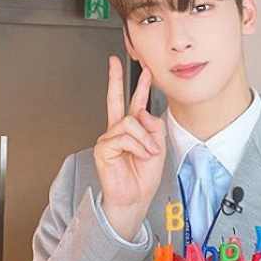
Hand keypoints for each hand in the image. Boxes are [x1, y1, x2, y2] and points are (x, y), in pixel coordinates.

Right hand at [94, 55, 166, 238]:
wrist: (136, 197)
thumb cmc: (144, 176)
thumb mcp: (158, 146)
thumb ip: (154, 126)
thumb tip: (143, 113)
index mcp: (132, 130)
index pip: (134, 103)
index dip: (139, 86)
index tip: (144, 70)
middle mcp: (118, 131)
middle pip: (115, 99)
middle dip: (115, 79)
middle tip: (113, 62)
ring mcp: (109, 138)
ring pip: (130, 122)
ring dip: (145, 139)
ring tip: (148, 153)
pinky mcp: (103, 147)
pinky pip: (124, 137)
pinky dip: (137, 146)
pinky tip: (139, 155)